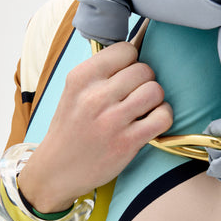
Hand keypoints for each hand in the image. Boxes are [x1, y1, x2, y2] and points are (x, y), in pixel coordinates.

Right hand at [18, 41, 173, 212]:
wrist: (56, 169)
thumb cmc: (70, 127)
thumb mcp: (74, 91)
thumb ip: (100, 72)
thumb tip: (136, 51)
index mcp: (80, 78)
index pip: (125, 50)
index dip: (131, 62)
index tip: (124, 76)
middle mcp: (95, 96)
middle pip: (144, 69)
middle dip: (144, 81)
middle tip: (134, 95)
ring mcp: (112, 120)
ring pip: (155, 90)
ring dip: (155, 99)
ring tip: (143, 108)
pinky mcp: (127, 142)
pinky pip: (163, 116)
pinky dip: (163, 117)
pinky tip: (151, 122)